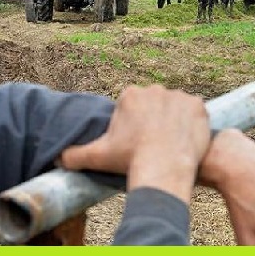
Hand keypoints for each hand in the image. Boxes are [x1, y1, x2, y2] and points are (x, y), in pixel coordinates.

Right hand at [59, 85, 209, 203]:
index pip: (135, 106)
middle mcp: (153, 89)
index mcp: (130, 95)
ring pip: (175, 107)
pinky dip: (193, 123)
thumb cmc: (129, 159)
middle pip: (155, 104)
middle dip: (154, 120)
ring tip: (172, 142)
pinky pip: (196, 111)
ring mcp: (177, 95)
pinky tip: (188, 138)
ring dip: (174, 120)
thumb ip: (74, 155)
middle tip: (155, 143)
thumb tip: (57, 158)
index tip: (137, 141)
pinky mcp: (197, 105)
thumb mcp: (98, 156)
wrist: (163, 166)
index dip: (136, 125)